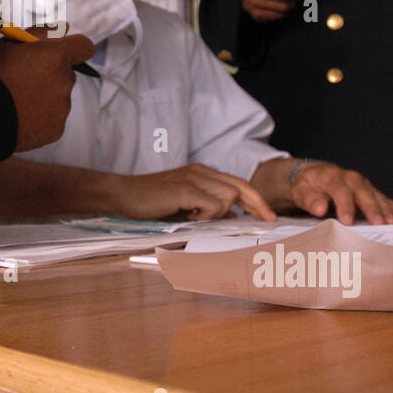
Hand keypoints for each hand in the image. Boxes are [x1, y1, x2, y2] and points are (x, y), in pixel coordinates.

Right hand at [0, 27, 94, 151]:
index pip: (85, 46)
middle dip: (51, 74)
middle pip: (67, 73)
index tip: (61, 52)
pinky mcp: (57, 129)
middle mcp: (65, 81)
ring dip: (44, 96)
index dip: (74, 48)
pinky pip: (52, 118)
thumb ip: (42, 32)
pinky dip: (40, 117)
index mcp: (57, 56)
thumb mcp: (10, 43)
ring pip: (59, 97)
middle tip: (25, 79)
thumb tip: (63, 28)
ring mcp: (63, 107)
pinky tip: (20, 116)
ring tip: (17, 100)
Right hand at [113, 165, 276, 221]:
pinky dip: (208, 216)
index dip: (256, 200)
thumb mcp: (185, 205)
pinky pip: (213, 205)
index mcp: (202, 173)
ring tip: (197, 218)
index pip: (238, 183)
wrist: (123, 193)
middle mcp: (201, 171)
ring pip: (229, 196)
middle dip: (258, 205)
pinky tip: (190, 217)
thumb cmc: (151, 201)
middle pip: (241, 186)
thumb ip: (207, 208)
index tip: (268, 216)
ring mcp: (194, 178)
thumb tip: (231, 217)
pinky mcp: (185, 189)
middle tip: (269, 220)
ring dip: (220, 213)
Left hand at [290, 162, 392, 224]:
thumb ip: (309, 200)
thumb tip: (320, 209)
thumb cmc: (307, 185)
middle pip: (363, 193)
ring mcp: (363, 184)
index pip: (340, 191)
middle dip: (372, 209)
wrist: (315, 174)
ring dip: (386, 210)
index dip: (345, 206)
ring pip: (377, 196)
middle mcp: (351, 179)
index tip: (348, 221)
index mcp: (332, 177)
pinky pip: (384, 200)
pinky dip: (392, 210)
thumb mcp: (301, 191)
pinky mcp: (371, 191)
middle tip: (379, 225)